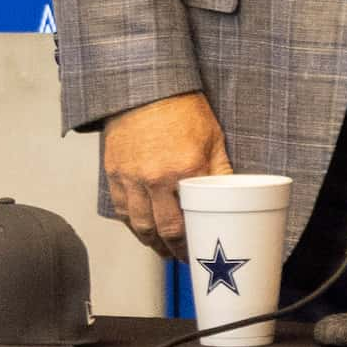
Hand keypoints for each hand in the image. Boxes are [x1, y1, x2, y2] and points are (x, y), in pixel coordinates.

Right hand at [101, 91, 232, 260]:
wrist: (146, 88)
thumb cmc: (182, 109)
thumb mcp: (213, 137)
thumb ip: (220, 169)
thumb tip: (232, 193)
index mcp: (184, 170)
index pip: (187, 220)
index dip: (191, 242)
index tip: (197, 250)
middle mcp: (154, 179)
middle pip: (162, 229)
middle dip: (172, 249)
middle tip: (182, 258)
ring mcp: (131, 178)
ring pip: (139, 225)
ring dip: (151, 243)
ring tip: (163, 251)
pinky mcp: (114, 174)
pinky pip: (121, 210)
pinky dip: (132, 226)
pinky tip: (142, 232)